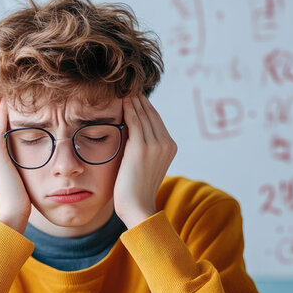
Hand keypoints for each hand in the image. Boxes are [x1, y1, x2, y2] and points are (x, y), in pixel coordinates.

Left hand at [113, 94, 177, 228]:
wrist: (137, 207)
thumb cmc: (135, 189)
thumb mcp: (145, 164)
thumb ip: (143, 147)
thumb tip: (131, 133)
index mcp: (170, 147)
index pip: (156, 119)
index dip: (144, 105)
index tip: (133, 94)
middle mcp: (166, 143)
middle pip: (151, 114)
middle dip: (139, 99)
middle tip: (127, 85)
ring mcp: (156, 145)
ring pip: (144, 115)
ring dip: (133, 100)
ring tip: (123, 88)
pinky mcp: (142, 148)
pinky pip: (135, 121)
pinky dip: (129, 109)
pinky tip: (122, 100)